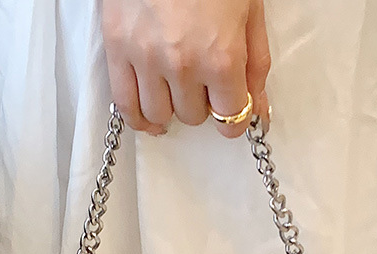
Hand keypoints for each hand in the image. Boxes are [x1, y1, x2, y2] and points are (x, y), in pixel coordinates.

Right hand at [101, 0, 271, 137]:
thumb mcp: (249, 12)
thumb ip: (256, 66)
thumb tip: (258, 110)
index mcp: (221, 56)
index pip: (230, 118)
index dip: (233, 115)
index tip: (230, 105)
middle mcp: (183, 65)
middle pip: (194, 116)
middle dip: (202, 103)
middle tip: (202, 80)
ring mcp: (146, 60)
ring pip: (159, 115)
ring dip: (170, 108)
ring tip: (175, 93)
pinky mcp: (117, 49)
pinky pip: (125, 104)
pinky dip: (138, 116)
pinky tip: (148, 116)